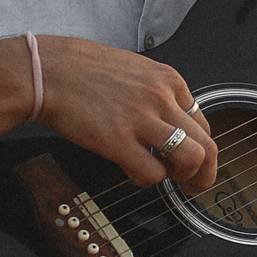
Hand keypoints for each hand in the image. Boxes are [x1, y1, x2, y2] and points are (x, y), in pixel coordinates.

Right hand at [34, 37, 217, 191]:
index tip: (192, 161)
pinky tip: (133, 170)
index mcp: (169, 80)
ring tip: (168, 179)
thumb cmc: (85, 71)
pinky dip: (147, 180)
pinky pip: (152, 174)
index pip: (203, 124)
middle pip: (206, 145)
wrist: (49, 71)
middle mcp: (162, 98)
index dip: (200, 149)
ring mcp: (141, 119)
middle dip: (204, 173)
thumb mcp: (136, 70)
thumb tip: (172, 124)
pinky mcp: (118, 140)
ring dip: (183, 177)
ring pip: (190, 159)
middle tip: (193, 185)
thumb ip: (159, 95)